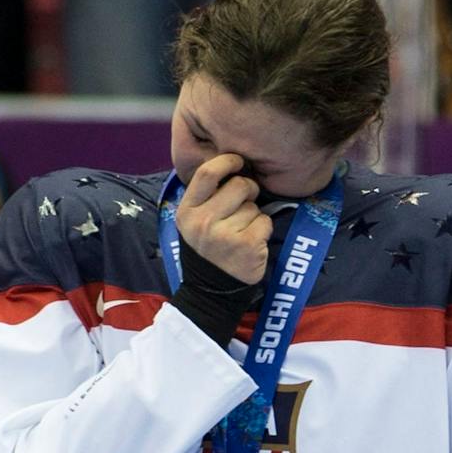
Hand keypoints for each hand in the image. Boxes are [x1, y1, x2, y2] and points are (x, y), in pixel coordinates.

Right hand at [175, 154, 274, 284]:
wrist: (210, 291)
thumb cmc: (206, 249)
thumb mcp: (192, 222)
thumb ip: (206, 196)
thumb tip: (232, 166)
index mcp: (187, 211)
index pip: (207, 173)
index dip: (227, 161)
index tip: (238, 162)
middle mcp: (204, 222)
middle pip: (239, 185)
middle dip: (248, 190)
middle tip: (245, 203)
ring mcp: (226, 235)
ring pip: (254, 206)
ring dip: (254, 215)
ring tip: (242, 232)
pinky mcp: (248, 246)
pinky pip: (265, 222)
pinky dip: (263, 230)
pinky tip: (252, 243)